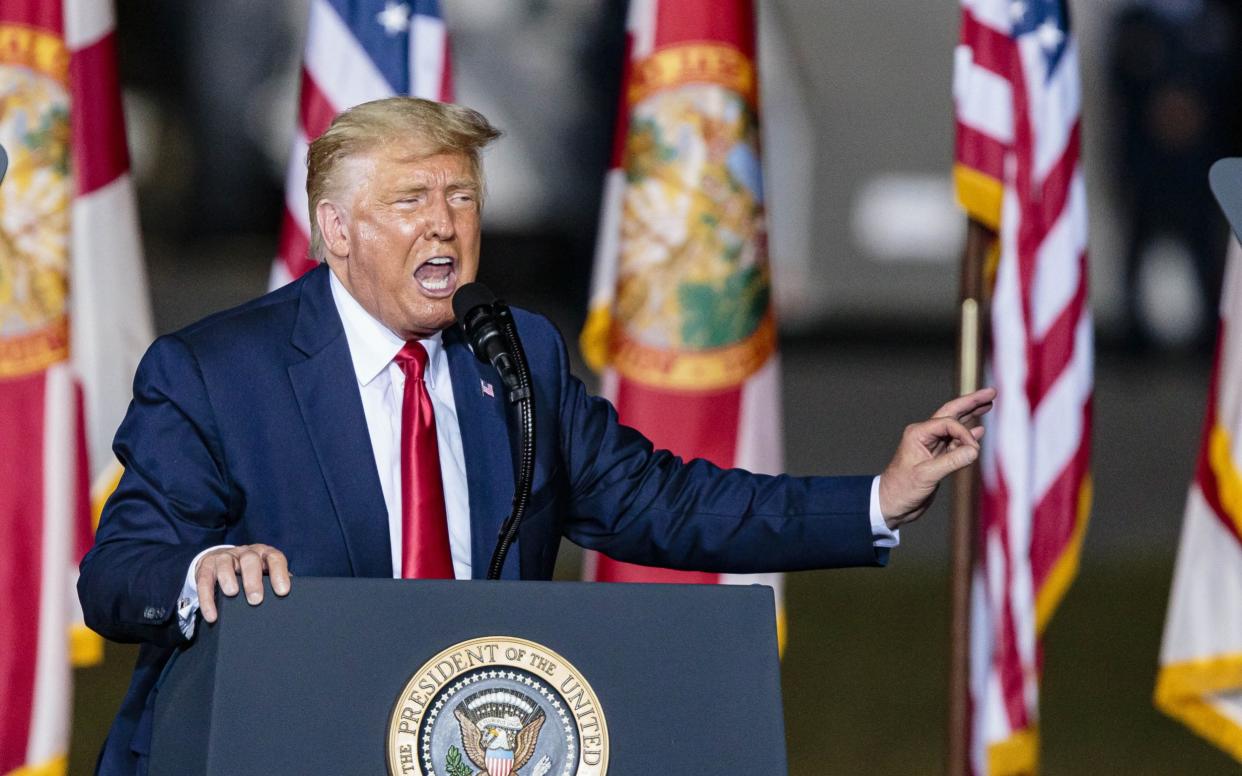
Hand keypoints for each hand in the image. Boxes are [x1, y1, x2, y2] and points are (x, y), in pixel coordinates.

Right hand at [194, 544, 290, 623]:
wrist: (220, 562)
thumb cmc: (250, 573)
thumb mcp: (264, 574)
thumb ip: (275, 582)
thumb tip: (293, 600)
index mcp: (263, 554)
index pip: (275, 558)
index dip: (279, 573)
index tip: (283, 592)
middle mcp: (244, 553)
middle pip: (250, 560)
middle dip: (253, 579)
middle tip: (256, 599)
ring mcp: (224, 557)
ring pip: (225, 563)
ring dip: (228, 578)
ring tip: (232, 594)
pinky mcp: (206, 566)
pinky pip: (204, 580)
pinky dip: (207, 598)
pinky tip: (212, 614)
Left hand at [877, 387, 995, 529]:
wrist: (891, 505)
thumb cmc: (901, 489)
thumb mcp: (926, 475)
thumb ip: (951, 461)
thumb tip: (975, 449)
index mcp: (918, 434)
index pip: (948, 423)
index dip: (964, 433)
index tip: (974, 450)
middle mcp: (924, 435)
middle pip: (951, 413)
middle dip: (971, 402)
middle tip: (990, 392)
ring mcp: (931, 445)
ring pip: (955, 425)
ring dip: (971, 415)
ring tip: (988, 403)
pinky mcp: (937, 457)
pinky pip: (955, 441)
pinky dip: (968, 435)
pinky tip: (979, 429)